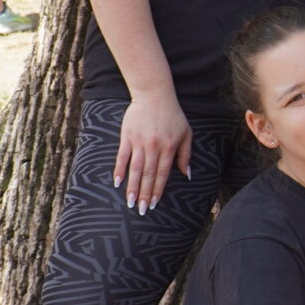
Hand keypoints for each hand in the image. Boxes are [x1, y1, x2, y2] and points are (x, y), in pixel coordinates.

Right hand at [113, 91, 191, 212]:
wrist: (154, 95)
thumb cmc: (173, 115)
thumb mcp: (186, 134)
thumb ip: (185, 155)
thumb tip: (186, 175)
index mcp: (169, 147)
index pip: (162, 174)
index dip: (158, 190)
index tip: (154, 203)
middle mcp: (154, 146)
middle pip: (148, 175)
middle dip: (145, 194)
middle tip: (142, 210)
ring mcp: (139, 141)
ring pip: (135, 169)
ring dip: (133, 187)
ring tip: (130, 202)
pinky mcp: (127, 136)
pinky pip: (122, 156)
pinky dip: (119, 170)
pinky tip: (117, 183)